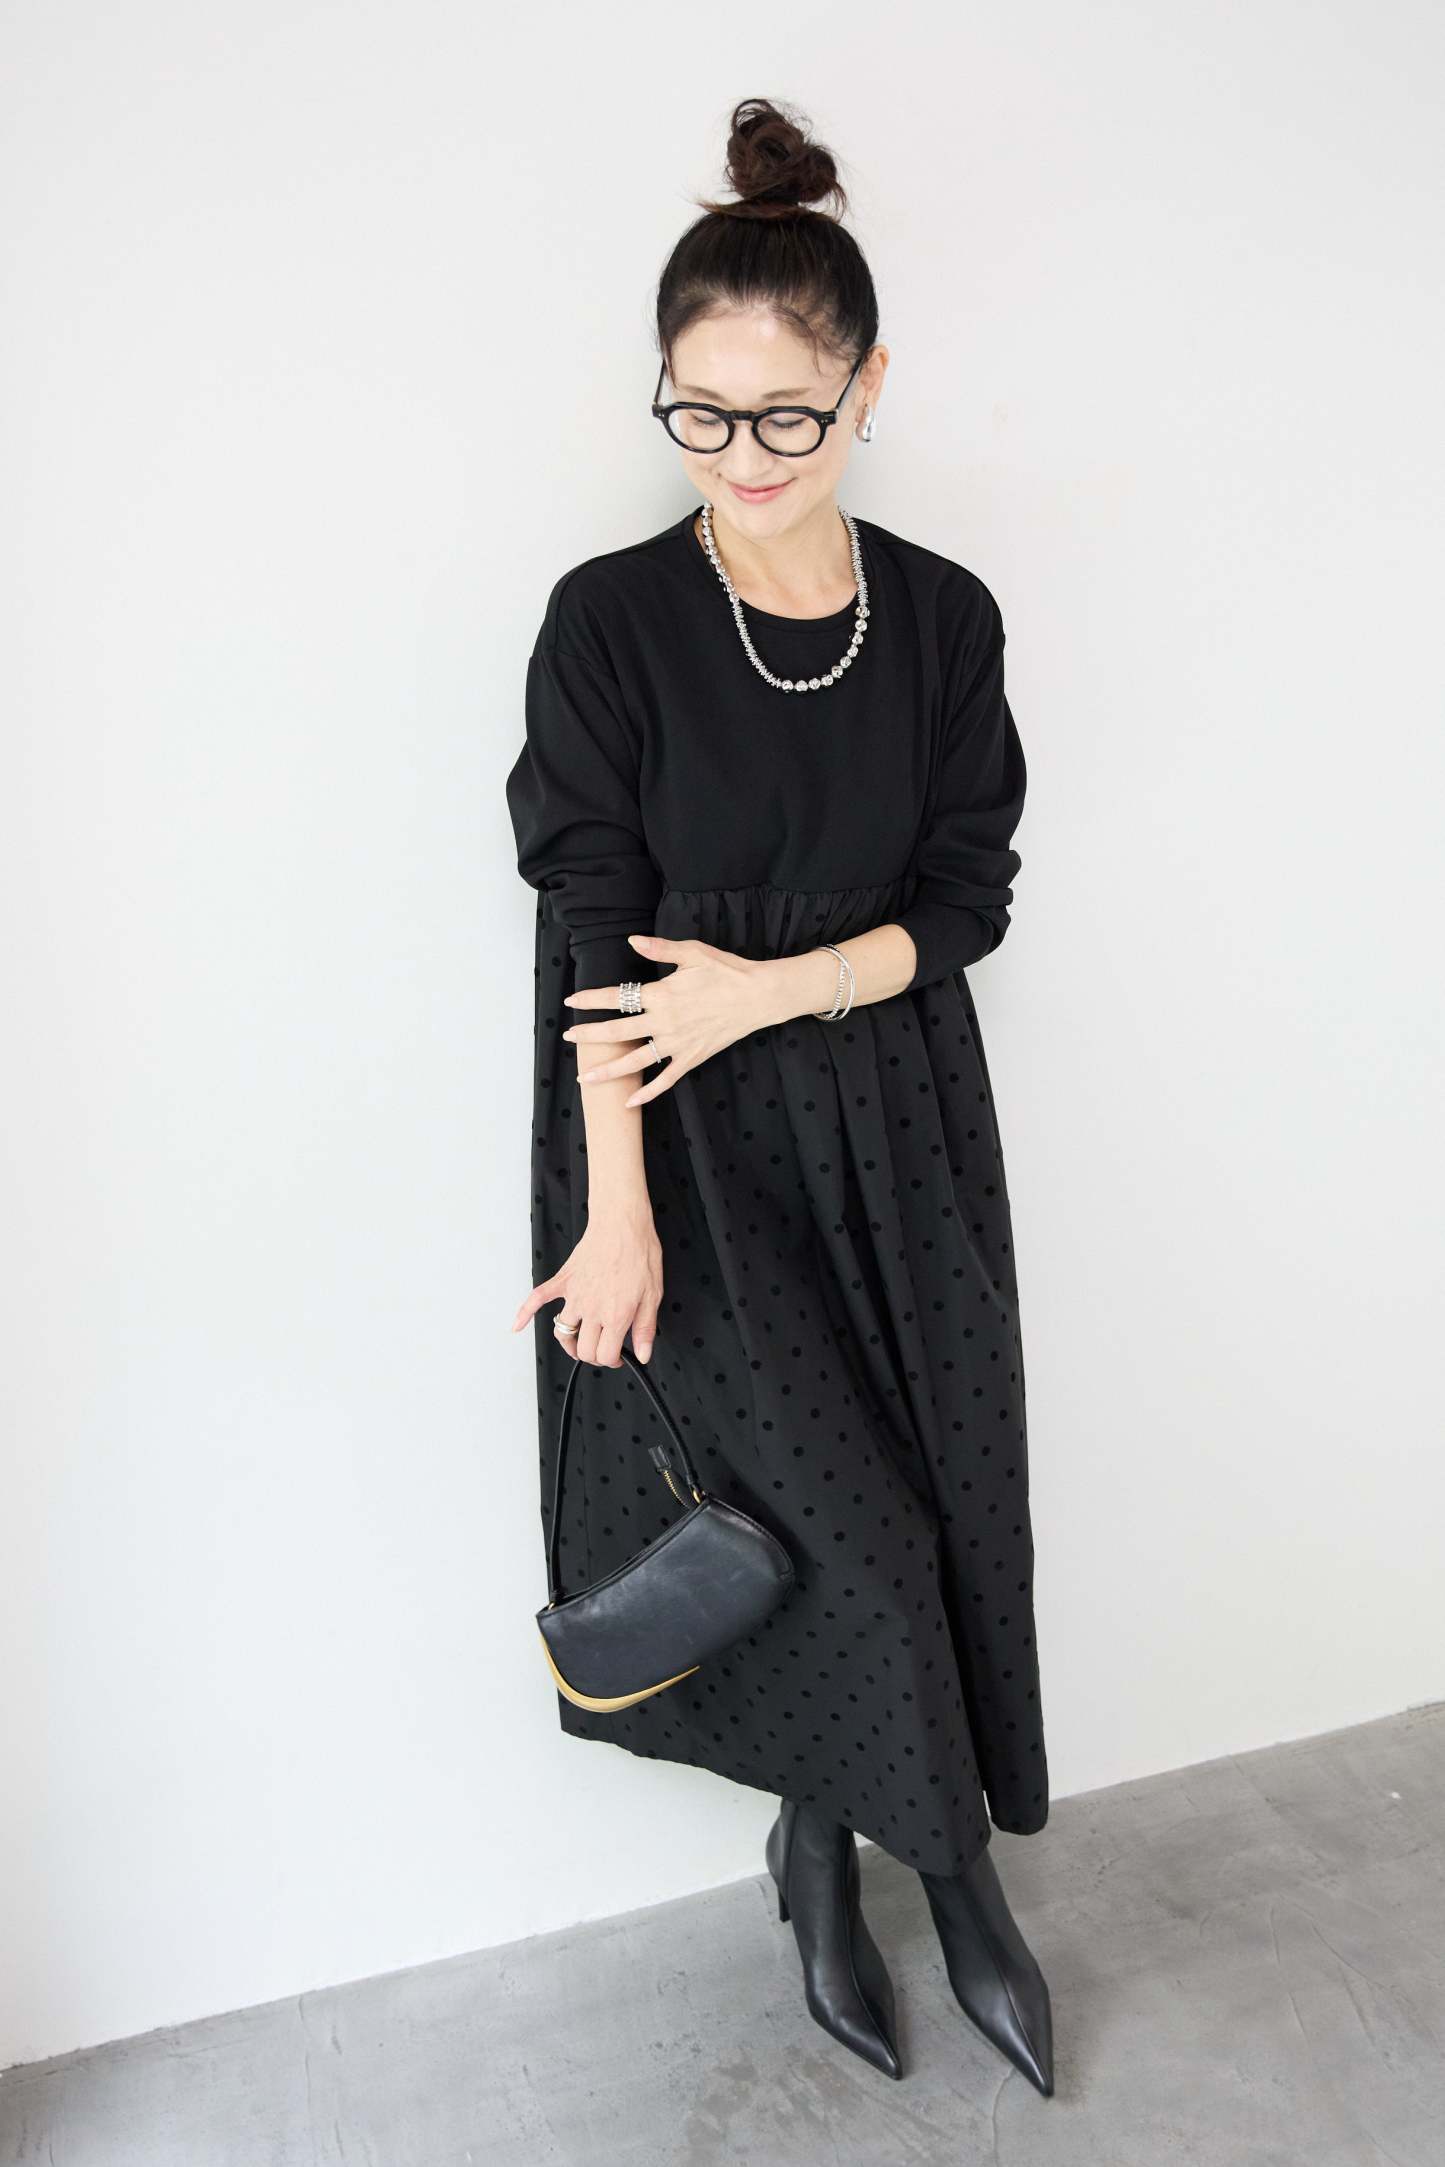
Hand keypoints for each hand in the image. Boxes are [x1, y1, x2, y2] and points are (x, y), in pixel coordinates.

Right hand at [510, 1203, 662, 1366]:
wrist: (622, 1224)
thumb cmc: (639, 1253)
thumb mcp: (653, 1294)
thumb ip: (645, 1328)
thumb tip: (643, 1354)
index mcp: (615, 1315)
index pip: (605, 1354)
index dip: (613, 1360)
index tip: (618, 1355)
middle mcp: (591, 1309)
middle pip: (583, 1349)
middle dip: (594, 1356)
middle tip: (604, 1350)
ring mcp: (574, 1296)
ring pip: (562, 1333)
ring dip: (569, 1345)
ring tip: (579, 1345)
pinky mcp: (563, 1280)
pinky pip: (537, 1298)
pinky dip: (525, 1313)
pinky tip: (517, 1325)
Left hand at [561, 932, 775, 1106]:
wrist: (758, 997)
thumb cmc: (726, 971)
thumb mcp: (693, 952)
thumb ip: (659, 949)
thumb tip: (632, 940)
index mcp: (661, 995)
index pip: (616, 997)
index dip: (590, 999)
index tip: (571, 1000)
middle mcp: (664, 1022)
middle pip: (617, 1033)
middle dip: (589, 1035)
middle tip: (568, 1037)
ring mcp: (677, 1044)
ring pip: (635, 1062)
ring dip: (608, 1071)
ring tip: (585, 1077)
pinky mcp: (692, 1058)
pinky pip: (665, 1079)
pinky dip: (647, 1093)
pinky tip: (629, 1102)